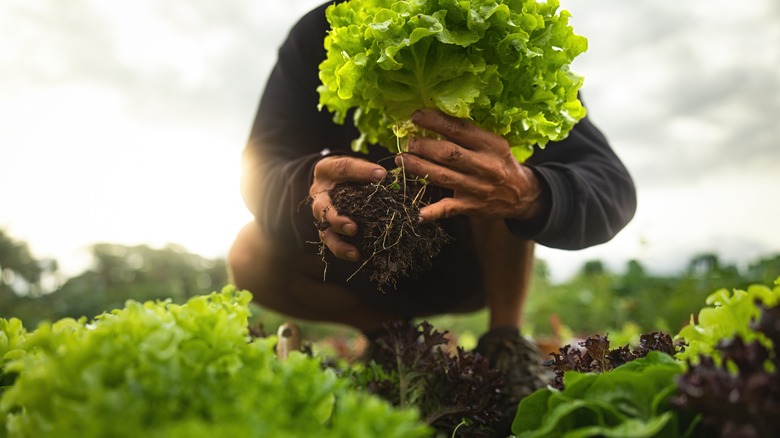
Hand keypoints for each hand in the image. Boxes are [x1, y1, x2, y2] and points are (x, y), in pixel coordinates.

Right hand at [310, 156, 385, 260]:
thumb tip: (382, 176)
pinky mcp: (327, 230)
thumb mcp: (353, 164)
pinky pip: (332, 243)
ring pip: (325, 232)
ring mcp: (321, 215)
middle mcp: (319, 195)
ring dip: (338, 244)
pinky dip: (343, 251)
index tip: (381, 175)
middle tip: (352, 228)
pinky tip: (357, 256)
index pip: (342, 169)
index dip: (361, 171)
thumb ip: (365, 169)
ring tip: (354, 252)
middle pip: (323, 209)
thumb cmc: (346, 173)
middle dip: (337, 220)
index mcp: (326, 171)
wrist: (331, 182)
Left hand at [395, 108, 548, 222]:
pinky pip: (448, 209)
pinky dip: (431, 212)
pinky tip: (416, 213)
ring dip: (419, 168)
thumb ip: (470, 135)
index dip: (436, 122)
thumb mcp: (494, 144)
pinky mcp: (471, 207)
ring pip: (443, 177)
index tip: (416, 116)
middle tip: (408, 142)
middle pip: (448, 153)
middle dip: (424, 146)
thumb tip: (436, 120)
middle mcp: (485, 166)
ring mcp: (477, 188)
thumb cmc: (501, 163)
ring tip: (402, 160)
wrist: (523, 195)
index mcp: (491, 145)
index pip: (460, 129)